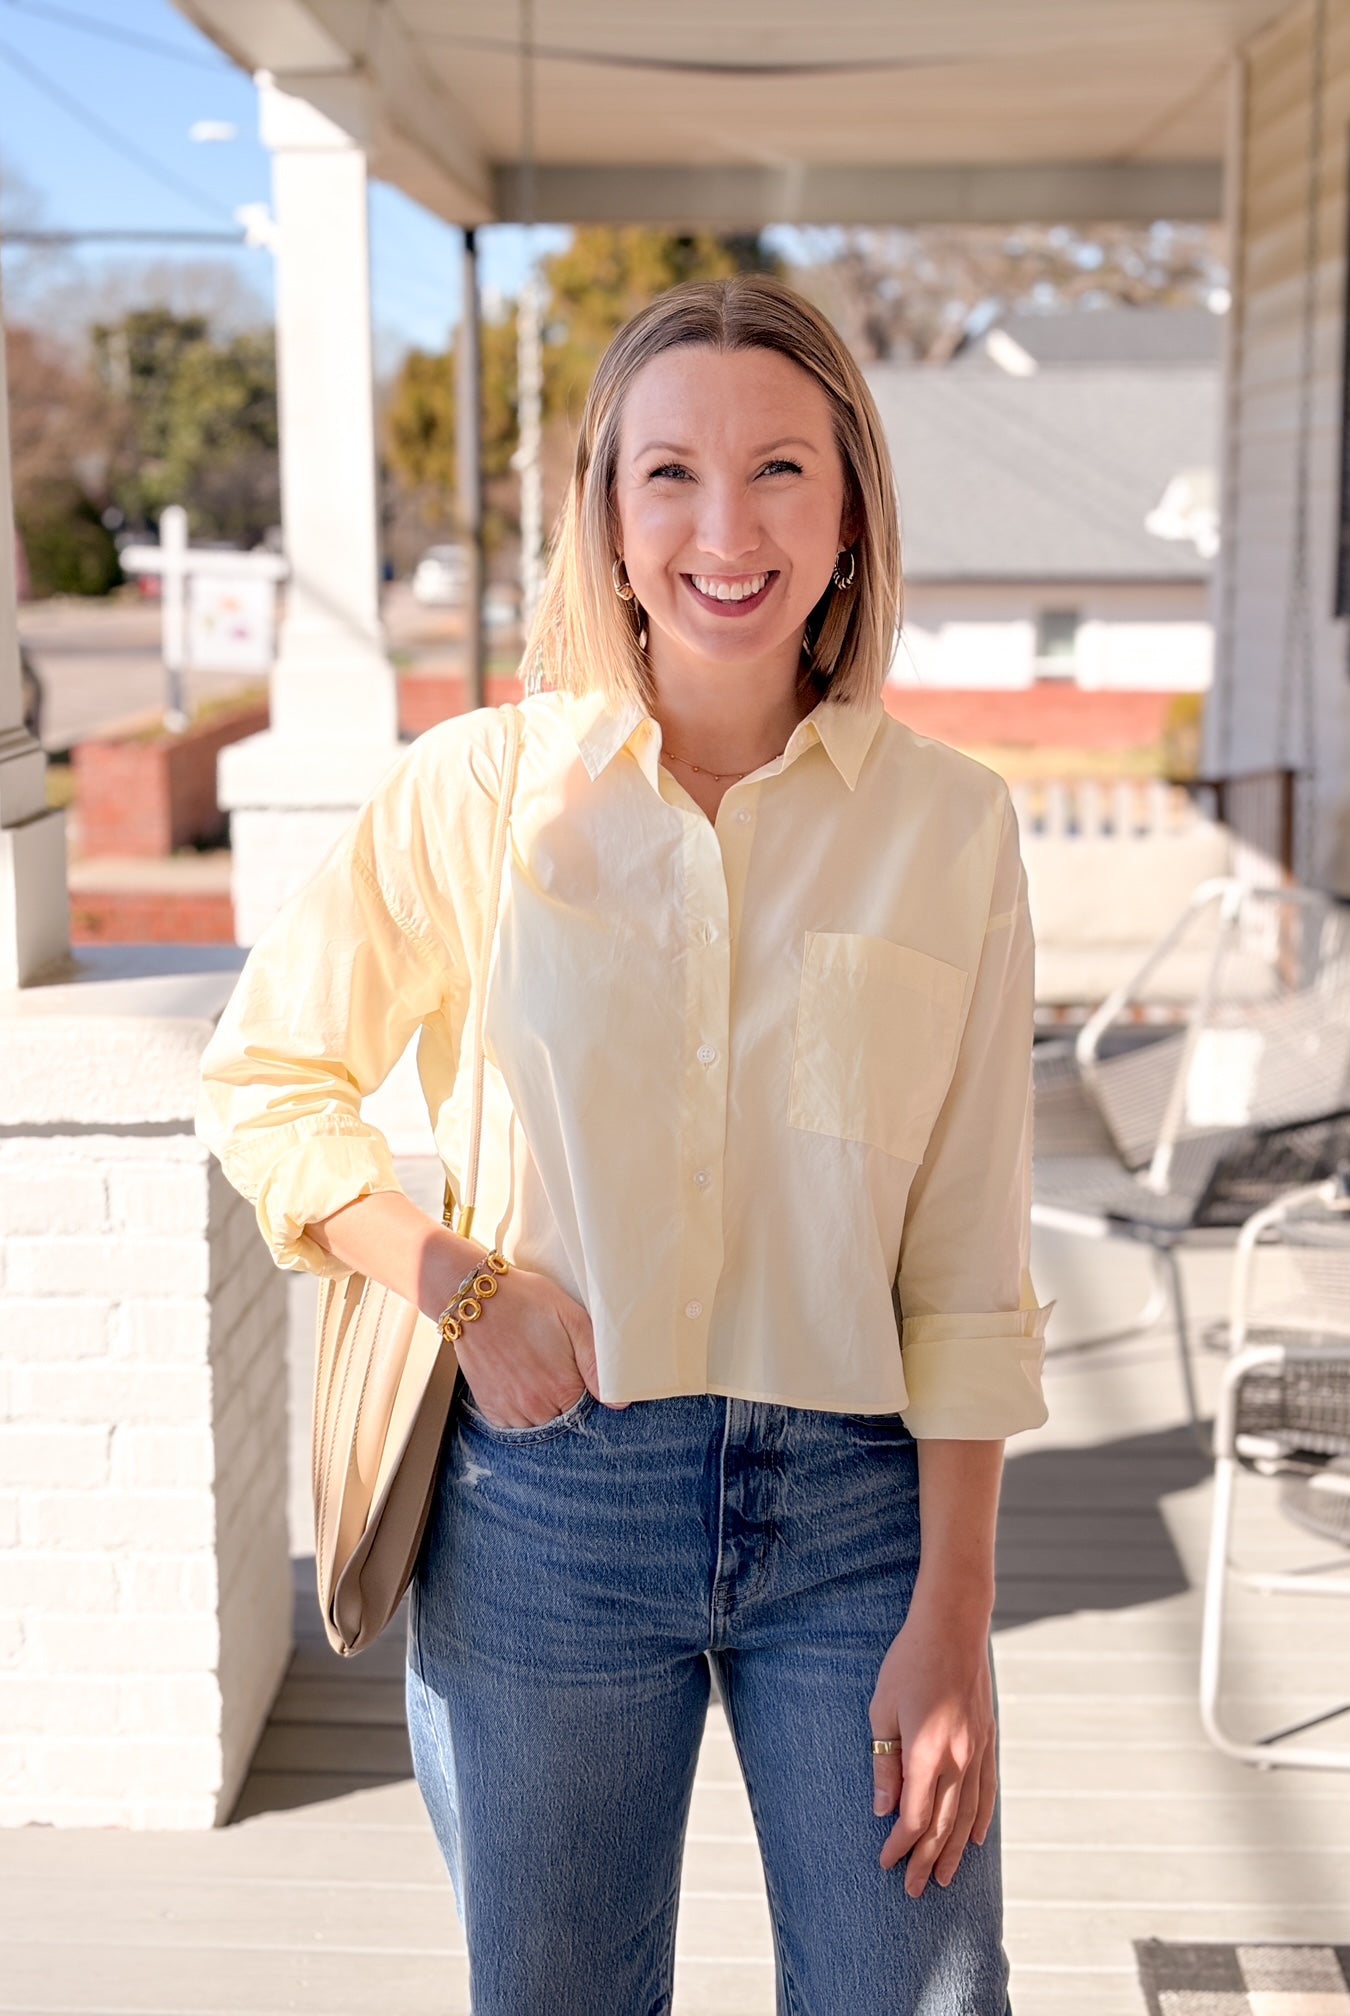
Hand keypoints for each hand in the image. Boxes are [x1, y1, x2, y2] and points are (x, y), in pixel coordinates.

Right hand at [449, 1261, 618, 1428]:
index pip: (589, 1415)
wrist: (476, 1298)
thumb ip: (597, 1363)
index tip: (584, 1382)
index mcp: (562, 1388)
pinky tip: (521, 1385)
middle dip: (568, 1407)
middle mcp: (536, 1407)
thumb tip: (618, 1404)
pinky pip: (513, 1427)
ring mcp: (511, 1411)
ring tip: (539, 1377)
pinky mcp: (490, 1408)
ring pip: (539, 1427)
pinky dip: (521, 1413)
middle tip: (559, 1374)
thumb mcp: (573, 1319)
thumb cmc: (527, 1302)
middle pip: (564, 1424)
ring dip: (544, 1411)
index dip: (591, 1401)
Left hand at [869, 1582, 997, 1897]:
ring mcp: (978, 1750)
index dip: (899, 1844)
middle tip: (915, 1890)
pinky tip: (974, 1838)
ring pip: (969, 1814)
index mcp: (927, 1753)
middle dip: (926, 1860)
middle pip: (943, 1825)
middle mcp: (958, 1759)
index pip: (915, 1817)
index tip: (885, 1862)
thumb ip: (885, 1763)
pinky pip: (987, 1790)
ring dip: (954, 1850)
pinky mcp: (988, 1739)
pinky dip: (981, 1819)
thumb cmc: (909, 1663)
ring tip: (943, 1878)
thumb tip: (883, 1808)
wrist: (954, 1626)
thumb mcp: (882, 1710)